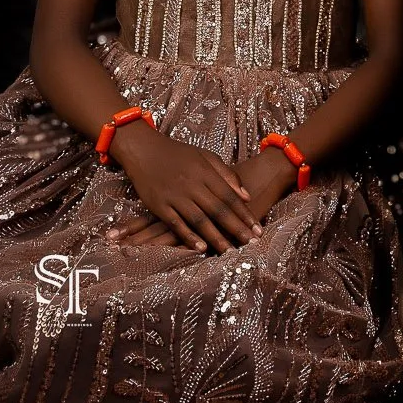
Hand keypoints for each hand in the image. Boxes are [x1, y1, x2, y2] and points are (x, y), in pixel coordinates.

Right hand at [104, 121, 262, 254]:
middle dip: (236, 228)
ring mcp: (176, 196)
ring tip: (230, 251)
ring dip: (215, 237)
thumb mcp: (205, 157)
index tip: (258, 229)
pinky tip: (201, 249)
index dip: (244, 214)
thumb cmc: (179, 154)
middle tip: (251, 243)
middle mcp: (193, 185)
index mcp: (206, 172)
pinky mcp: (159, 206)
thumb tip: (246, 196)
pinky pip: (176, 224)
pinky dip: (189, 237)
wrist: (145, 150)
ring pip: (199, 220)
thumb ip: (226, 174)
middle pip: (218, 210)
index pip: (230, 196)